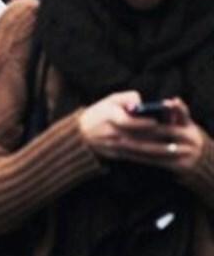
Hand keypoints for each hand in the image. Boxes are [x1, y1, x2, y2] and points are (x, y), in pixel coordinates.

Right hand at [80, 93, 206, 174]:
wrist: (82, 134)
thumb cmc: (99, 113)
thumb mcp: (109, 100)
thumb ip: (127, 97)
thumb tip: (142, 101)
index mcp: (110, 118)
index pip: (126, 121)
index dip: (141, 122)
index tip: (155, 122)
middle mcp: (113, 133)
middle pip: (138, 137)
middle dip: (158, 138)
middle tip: (175, 137)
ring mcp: (116, 146)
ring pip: (140, 149)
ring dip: (159, 151)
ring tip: (174, 150)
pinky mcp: (118, 155)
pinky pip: (137, 157)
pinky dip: (151, 158)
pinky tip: (163, 158)